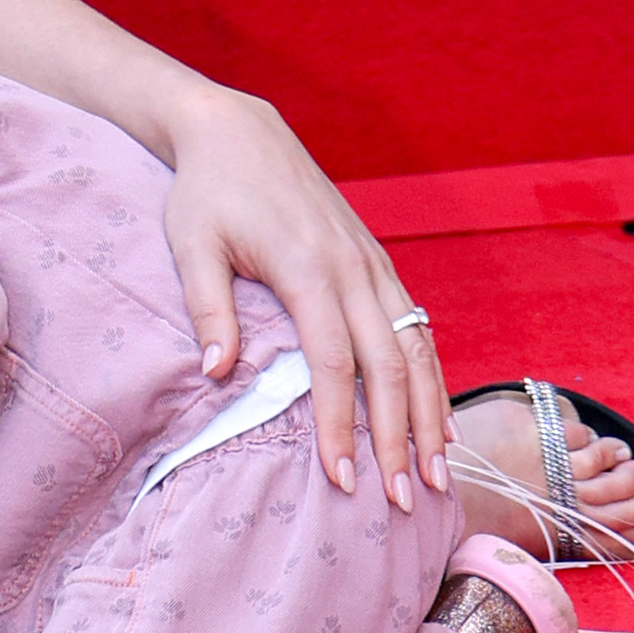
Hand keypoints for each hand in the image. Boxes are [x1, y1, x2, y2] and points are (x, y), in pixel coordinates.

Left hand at [160, 84, 440, 508]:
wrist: (239, 132)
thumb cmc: (207, 191)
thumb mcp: (192, 243)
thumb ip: (208, 309)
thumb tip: (216, 375)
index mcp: (307, 268)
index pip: (333, 363)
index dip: (342, 425)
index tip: (341, 480)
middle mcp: (352, 268)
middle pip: (390, 365)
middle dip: (400, 438)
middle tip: (405, 500)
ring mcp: (372, 264)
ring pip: (417, 348)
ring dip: (432, 414)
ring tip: (440, 475)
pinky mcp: (377, 261)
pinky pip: (417, 325)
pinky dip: (434, 375)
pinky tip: (441, 418)